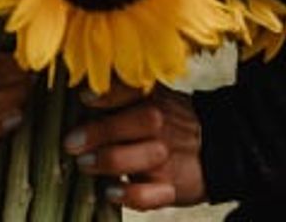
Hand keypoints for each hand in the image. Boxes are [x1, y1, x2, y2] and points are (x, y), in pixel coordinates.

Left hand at [63, 84, 205, 210]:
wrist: (214, 148)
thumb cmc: (166, 120)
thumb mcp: (151, 96)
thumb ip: (119, 94)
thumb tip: (77, 92)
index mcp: (154, 97)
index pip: (133, 90)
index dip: (109, 94)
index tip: (85, 98)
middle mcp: (162, 124)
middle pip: (136, 122)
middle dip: (101, 132)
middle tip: (71, 142)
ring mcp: (167, 156)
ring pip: (142, 157)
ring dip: (109, 161)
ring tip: (84, 164)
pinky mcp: (170, 187)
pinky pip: (151, 194)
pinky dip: (129, 195)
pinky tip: (111, 192)